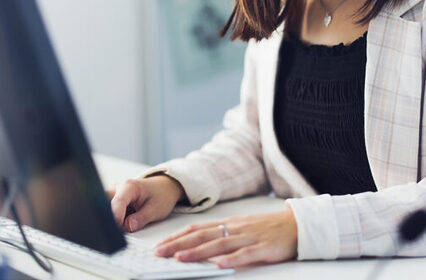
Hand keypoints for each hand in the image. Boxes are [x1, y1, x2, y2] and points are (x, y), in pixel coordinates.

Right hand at [107, 175, 185, 231]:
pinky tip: (119, 226)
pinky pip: (107, 212)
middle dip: (107, 219)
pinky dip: (111, 221)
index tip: (116, 231)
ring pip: (103, 209)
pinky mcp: (113, 201)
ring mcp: (114, 194)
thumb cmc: (161, 195)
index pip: (117, 202)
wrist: (163, 188)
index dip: (115, 217)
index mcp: (129, 186)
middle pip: (103, 204)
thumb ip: (141, 219)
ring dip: (109, 220)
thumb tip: (127, 227)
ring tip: (120, 228)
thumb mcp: (156, 209)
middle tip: (115, 233)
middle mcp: (118, 188)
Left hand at [154, 206, 297, 267]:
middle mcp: (234, 228)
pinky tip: (218, 264)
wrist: (295, 225)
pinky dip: (231, 259)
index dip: (178, 236)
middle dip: (179, 244)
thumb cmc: (266, 229)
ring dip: (198, 252)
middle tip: (159, 253)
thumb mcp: (241, 228)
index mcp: (228, 223)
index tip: (160, 244)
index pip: (197, 228)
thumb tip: (198, 244)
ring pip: (219, 244)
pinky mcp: (262, 248)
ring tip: (180, 258)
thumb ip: (222, 235)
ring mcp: (248, 237)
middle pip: (202, 235)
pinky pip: (245, 254)